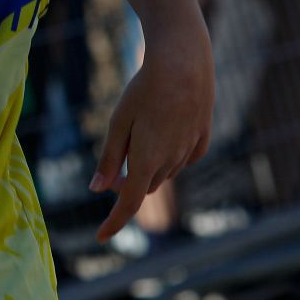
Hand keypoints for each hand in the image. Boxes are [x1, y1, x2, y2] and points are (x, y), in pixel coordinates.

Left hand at [90, 19, 212, 242]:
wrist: (185, 62)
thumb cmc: (144, 90)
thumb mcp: (118, 122)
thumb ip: (110, 158)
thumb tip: (97, 189)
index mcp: (147, 161)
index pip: (129, 203)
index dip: (114, 222)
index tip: (101, 236)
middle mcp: (171, 162)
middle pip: (144, 185)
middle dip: (128, 184)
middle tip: (114, 166)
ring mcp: (189, 151)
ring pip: (164, 172)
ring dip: (149, 168)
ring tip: (140, 135)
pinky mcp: (202, 139)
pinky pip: (182, 158)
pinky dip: (169, 157)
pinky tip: (165, 134)